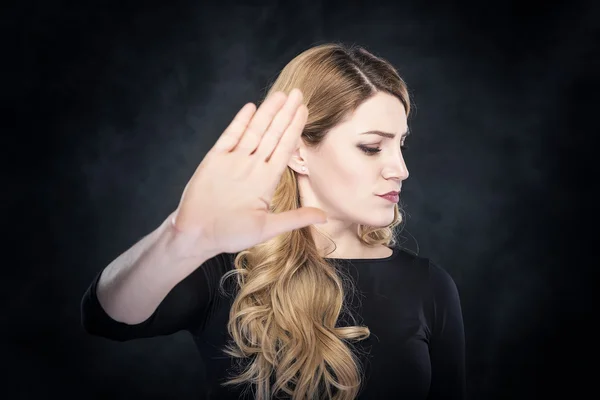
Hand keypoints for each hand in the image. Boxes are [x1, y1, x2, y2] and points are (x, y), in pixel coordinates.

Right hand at [171, 89, 326, 257]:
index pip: (284, 149)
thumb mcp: (268, 227)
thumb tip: (325, 218)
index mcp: (265, 180)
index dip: (294, 129)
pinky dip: (239, 122)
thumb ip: (296, 218)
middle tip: (298, 93)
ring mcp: (233, 161)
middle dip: (285, 114)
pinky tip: (251, 108)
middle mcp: (252, 166)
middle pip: (272, 135)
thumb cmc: (231, 234)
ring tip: (280, 95)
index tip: (304, 111)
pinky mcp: (215, 159)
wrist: (197, 235)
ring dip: (266, 113)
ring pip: (253, 131)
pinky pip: (229, 137)